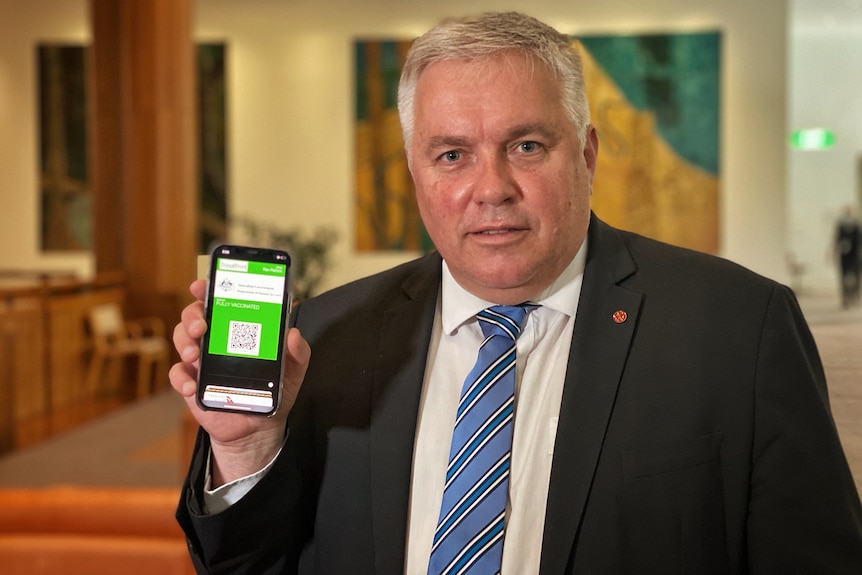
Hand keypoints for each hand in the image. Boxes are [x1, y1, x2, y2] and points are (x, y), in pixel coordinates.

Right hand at [169, 279, 310, 485]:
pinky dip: (181, 378)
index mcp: (237, 330)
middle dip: (192, 316)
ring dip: (184, 343)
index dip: (207, 290)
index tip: (202, 285)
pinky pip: (178, 375)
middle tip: (202, 326)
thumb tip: (293, 334)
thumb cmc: (275, 391)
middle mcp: (215, 341)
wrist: (259, 429)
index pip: (218, 302)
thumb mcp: (293, 371)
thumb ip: (298, 353)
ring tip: (195, 355)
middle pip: (194, 317)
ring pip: (182, 340)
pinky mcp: (192, 384)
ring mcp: (201, 362)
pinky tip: (192, 386)